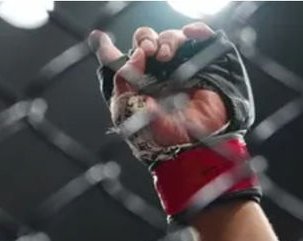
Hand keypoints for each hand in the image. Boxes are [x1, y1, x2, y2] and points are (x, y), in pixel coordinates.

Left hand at [88, 23, 227, 150]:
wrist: (190, 148)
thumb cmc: (158, 139)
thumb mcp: (128, 112)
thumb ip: (124, 81)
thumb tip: (135, 55)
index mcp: (132, 86)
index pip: (117, 60)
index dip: (106, 48)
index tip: (99, 38)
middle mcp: (155, 75)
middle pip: (145, 41)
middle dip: (144, 40)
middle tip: (147, 51)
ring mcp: (180, 69)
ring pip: (171, 38)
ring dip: (167, 40)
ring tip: (165, 55)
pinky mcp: (204, 67)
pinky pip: (201, 38)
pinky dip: (197, 31)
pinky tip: (190, 35)